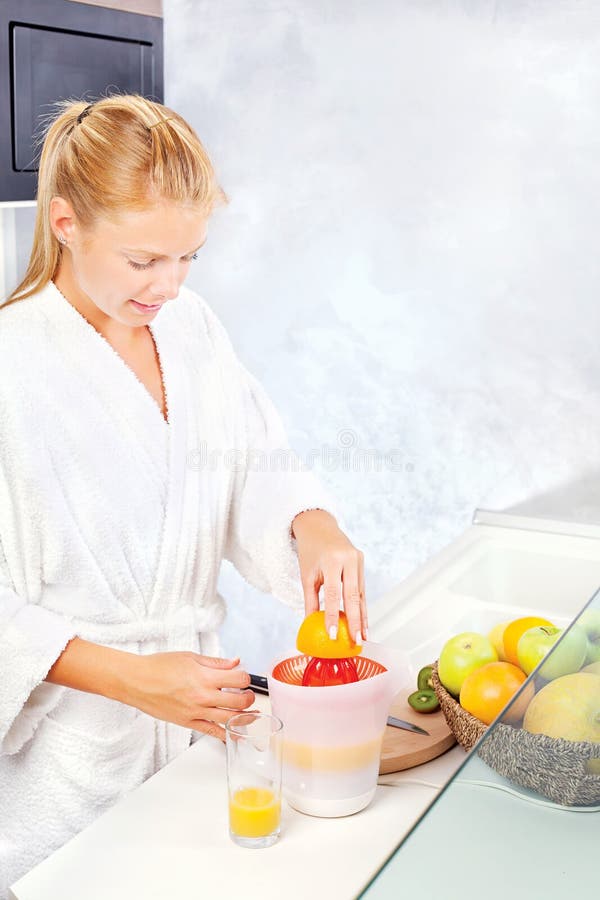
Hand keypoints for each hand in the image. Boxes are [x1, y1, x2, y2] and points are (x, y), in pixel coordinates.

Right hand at [125, 652, 254, 741]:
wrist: (136, 681)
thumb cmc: (159, 667)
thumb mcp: (190, 657)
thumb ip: (216, 662)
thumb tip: (235, 662)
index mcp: (204, 677)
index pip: (239, 679)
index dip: (245, 678)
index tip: (243, 677)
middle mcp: (202, 696)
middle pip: (239, 702)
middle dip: (249, 698)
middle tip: (248, 694)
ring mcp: (196, 712)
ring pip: (229, 720)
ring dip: (244, 717)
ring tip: (250, 712)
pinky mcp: (188, 723)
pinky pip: (212, 732)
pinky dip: (227, 735)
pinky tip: (236, 734)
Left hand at [291, 509, 366, 643]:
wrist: (318, 526)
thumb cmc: (310, 552)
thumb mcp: (306, 575)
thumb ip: (310, 600)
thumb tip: (310, 625)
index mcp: (331, 560)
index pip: (333, 594)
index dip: (333, 616)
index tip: (333, 635)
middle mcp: (348, 559)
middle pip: (353, 595)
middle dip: (355, 621)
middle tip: (356, 641)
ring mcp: (358, 559)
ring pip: (361, 593)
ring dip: (362, 616)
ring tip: (363, 636)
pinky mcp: (362, 561)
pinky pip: (361, 588)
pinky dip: (362, 606)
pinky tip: (362, 621)